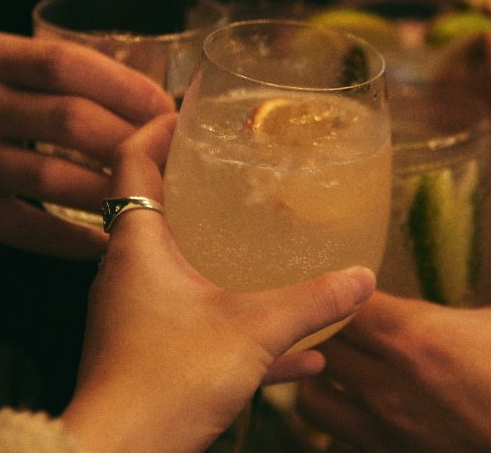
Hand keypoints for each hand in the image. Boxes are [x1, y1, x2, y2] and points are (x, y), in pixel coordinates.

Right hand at [0, 31, 173, 258]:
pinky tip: (108, 243)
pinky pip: (27, 227)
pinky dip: (73, 239)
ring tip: (154, 199)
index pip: (67, 64)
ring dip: (113, 190)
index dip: (125, 85)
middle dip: (133, 140)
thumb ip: (38, 69)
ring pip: (56, 177)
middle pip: (71, 121)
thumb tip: (128, 89)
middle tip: (173, 157)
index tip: (165, 106)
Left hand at [62, 114, 375, 452]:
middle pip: (154, 208)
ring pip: (178, 268)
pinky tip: (299, 350)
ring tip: (264, 241)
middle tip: (235, 168)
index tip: (185, 109)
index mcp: (137, 246)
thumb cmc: (164, 382)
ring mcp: (137, 316)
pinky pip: (198, 323)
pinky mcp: (151, 355)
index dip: (154, 127)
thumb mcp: (250, 331)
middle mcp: (129, 273)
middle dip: (194, 187)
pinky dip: (236, 322)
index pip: (131, 160)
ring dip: (217, 253)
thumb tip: (361, 277)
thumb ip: (309, 301)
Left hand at [296, 241, 490, 452]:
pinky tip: (359, 395)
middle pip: (318, 346)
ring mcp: (387, 430)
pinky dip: (334, 408)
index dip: (340, 285)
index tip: (354, 275)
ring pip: (316, 394)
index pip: (343, 303)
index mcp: (420, 340)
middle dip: (323, 324)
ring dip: (320, 369)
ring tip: (341, 353)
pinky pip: (335, 430)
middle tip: (340, 308)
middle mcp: (390, 387)